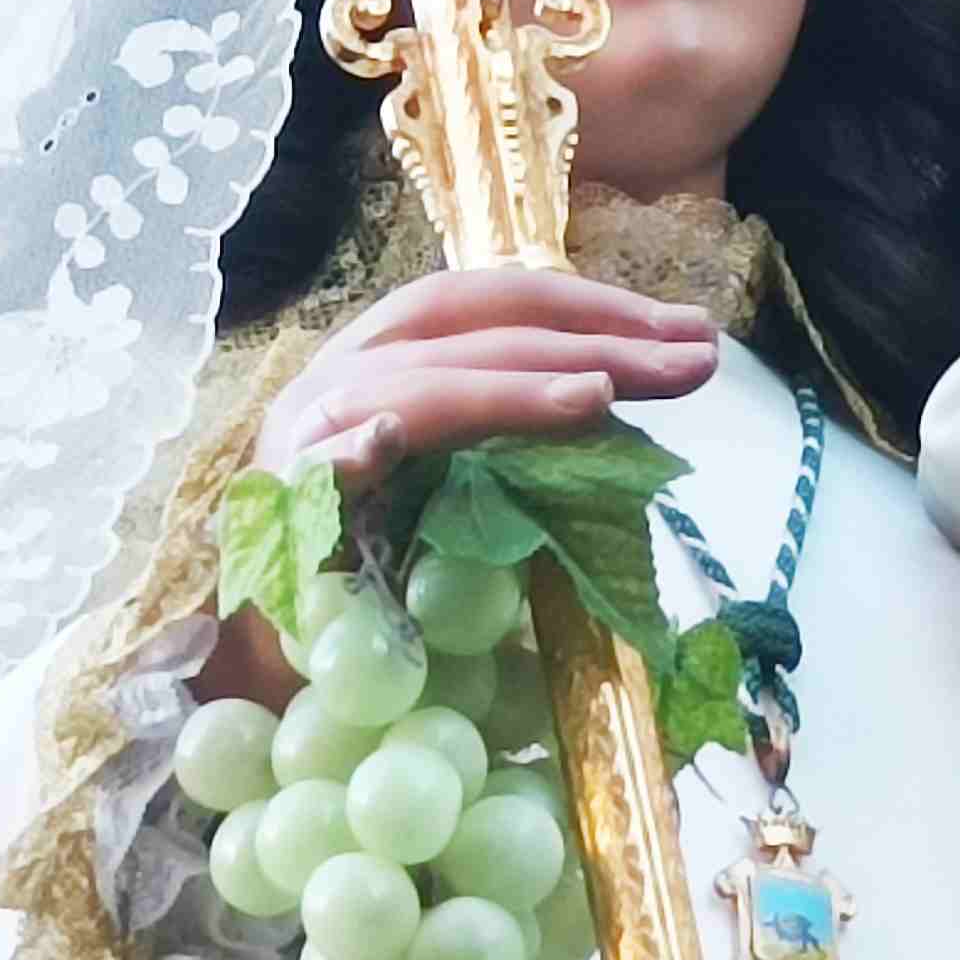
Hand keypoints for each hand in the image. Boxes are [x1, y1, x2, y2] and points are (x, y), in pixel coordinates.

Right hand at [201, 269, 720, 709]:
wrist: (275, 656)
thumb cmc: (383, 566)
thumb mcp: (469, 485)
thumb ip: (532, 444)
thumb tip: (649, 412)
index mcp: (395, 357)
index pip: (499, 304)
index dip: (595, 307)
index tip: (691, 333)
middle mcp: (346, 376)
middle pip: (471, 329)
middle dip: (589, 337)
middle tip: (690, 360)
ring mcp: (300, 439)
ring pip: (408, 387)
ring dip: (506, 389)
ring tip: (597, 394)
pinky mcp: (267, 512)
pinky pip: (307, 475)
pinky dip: (347, 454)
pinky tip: (384, 443)